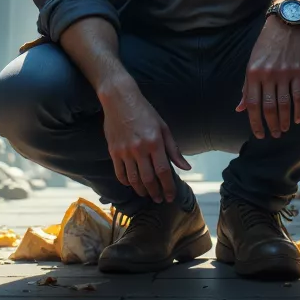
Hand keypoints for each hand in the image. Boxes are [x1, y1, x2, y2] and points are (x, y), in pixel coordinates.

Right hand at [100, 79, 190, 202]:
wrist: (119, 99)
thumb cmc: (145, 112)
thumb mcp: (163, 127)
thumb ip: (174, 149)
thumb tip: (186, 167)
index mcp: (155, 142)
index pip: (163, 171)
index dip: (168, 187)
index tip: (170, 196)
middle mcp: (140, 149)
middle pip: (148, 179)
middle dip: (155, 193)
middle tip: (159, 200)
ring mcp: (125, 151)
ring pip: (134, 179)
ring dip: (141, 191)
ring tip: (147, 194)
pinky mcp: (113, 151)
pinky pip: (120, 173)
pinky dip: (126, 182)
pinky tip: (132, 184)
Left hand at [237, 15, 299, 138]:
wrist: (285, 23)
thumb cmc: (266, 44)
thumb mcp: (251, 62)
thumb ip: (246, 87)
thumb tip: (240, 108)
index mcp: (252, 74)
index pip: (252, 104)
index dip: (255, 122)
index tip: (259, 134)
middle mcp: (267, 75)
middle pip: (268, 107)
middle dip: (271, 124)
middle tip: (274, 135)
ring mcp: (283, 73)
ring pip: (284, 104)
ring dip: (284, 120)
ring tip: (284, 129)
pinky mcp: (298, 71)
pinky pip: (299, 95)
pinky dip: (299, 110)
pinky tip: (297, 119)